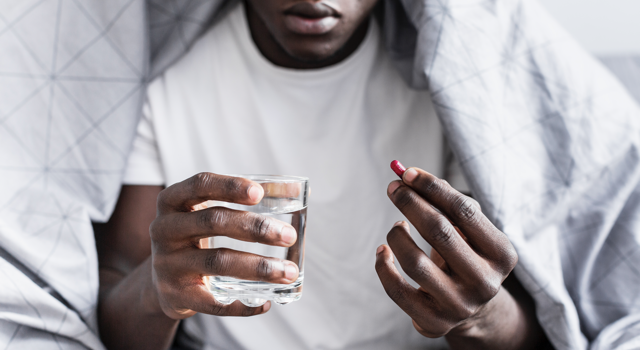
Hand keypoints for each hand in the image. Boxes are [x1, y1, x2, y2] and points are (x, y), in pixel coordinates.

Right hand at [149, 173, 299, 318]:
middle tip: (288, 236)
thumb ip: (243, 201)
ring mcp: (168, 263)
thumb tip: (294, 192)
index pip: (200, 184)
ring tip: (288, 272)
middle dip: (256, 228)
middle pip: (213, 221)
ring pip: (218, 261)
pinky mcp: (175, 295)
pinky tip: (266, 302)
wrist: (162, 282)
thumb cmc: (196, 237)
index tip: (259, 193)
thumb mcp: (207, 214)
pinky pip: (212, 302)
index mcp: (173, 202)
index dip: (229, 186)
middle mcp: (165, 229)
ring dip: (258, 267)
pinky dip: (242, 305)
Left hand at [375, 167, 519, 345]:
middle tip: (393, 188)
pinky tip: (384, 251)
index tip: (407, 173)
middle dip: (411, 203)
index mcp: (502, 254)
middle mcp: (485, 282)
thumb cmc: (466, 255)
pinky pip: (397, 290)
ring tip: (397, 226)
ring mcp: (460, 306)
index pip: (464, 211)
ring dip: (397, 235)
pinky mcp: (434, 323)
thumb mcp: (469, 231)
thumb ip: (447, 203)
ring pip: (415, 262)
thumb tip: (410, 176)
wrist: (471, 307)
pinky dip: (383, 265)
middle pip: (439, 231)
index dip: (432, 188)